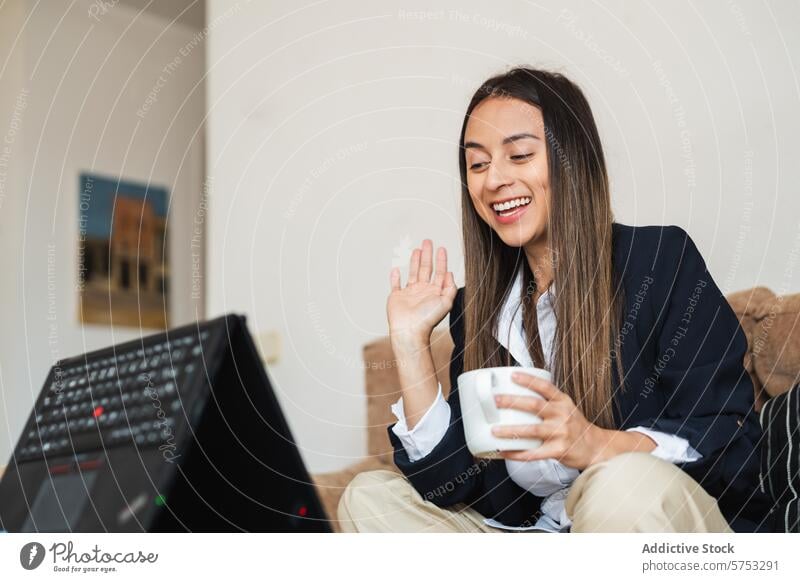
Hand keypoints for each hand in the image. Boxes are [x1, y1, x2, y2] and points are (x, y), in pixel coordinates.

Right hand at [387, 239, 456, 346]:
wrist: (410, 330)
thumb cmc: (428, 319)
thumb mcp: (446, 302)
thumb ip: (450, 288)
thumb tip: (450, 273)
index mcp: (435, 292)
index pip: (439, 272)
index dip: (441, 260)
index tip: (441, 248)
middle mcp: (423, 291)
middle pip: (426, 269)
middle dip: (427, 255)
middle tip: (427, 241)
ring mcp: (409, 294)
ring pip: (412, 273)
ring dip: (414, 261)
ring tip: (416, 249)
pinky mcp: (397, 297)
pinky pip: (395, 284)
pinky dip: (395, 277)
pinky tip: (396, 269)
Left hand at [490, 372, 607, 469]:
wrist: (595, 447)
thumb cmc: (574, 426)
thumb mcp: (566, 407)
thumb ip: (547, 400)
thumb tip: (517, 393)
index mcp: (563, 401)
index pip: (545, 387)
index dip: (529, 380)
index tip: (513, 375)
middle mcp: (562, 415)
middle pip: (535, 405)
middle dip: (513, 402)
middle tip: (495, 400)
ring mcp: (561, 433)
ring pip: (532, 430)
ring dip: (511, 431)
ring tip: (494, 430)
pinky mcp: (559, 450)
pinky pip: (534, 454)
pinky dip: (517, 454)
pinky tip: (505, 452)